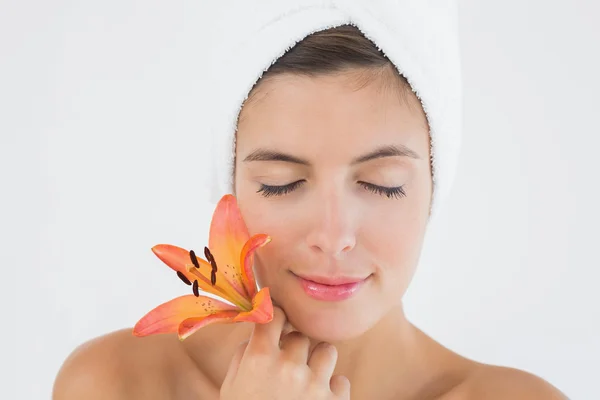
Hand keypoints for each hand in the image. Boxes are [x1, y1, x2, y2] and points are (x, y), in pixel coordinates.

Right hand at [220, 307, 349, 399]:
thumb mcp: (232, 386)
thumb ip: (245, 355)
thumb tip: (259, 333)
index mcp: (259, 359)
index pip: (273, 315)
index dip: (276, 315)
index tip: (278, 321)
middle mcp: (288, 366)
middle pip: (301, 336)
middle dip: (295, 347)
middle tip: (288, 364)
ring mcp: (314, 385)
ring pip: (327, 351)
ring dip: (318, 362)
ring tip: (307, 380)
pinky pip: (342, 381)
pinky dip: (332, 390)